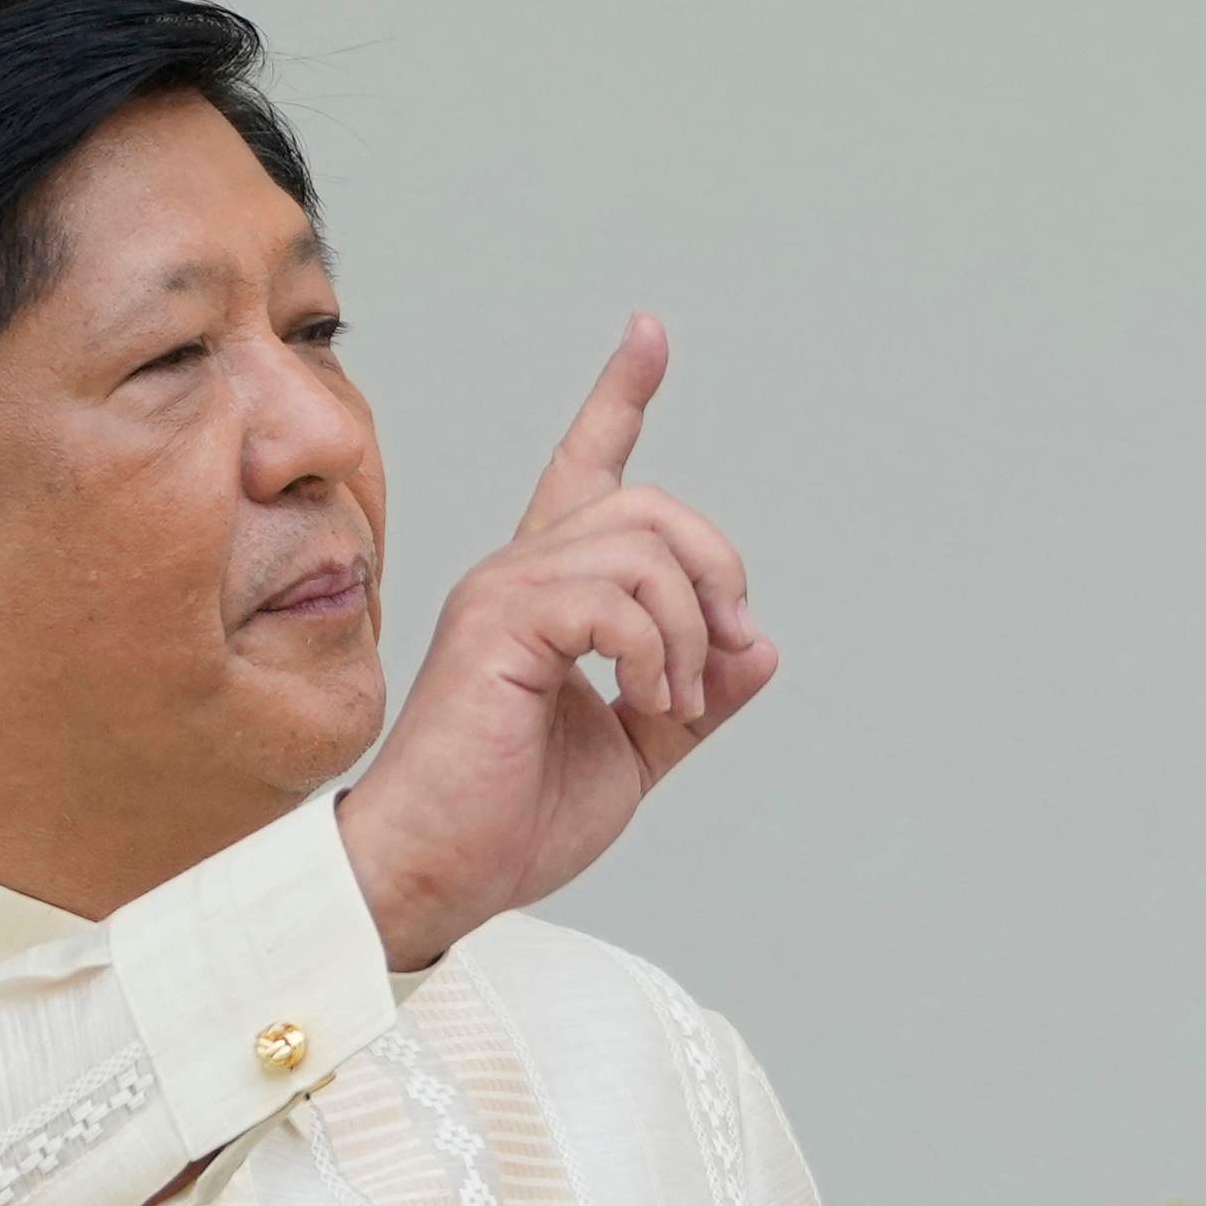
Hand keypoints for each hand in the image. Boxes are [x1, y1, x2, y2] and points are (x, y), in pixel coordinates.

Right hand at [335, 315, 779, 966]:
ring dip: (692, 633)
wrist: (443, 872)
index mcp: (549, 595)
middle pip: (650, 504)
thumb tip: (762, 646)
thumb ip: (696, 697)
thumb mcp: (635, 751)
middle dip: (719, 571)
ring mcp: (503, 591)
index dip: (619, 398)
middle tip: (725, 656)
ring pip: (644, 550)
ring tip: (675, 701)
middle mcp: (521, 573)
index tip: (650, 332)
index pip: (586, 470)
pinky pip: (614, 599)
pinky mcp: (498, 624)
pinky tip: (647, 701)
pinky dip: (657, 653)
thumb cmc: (514, 819)